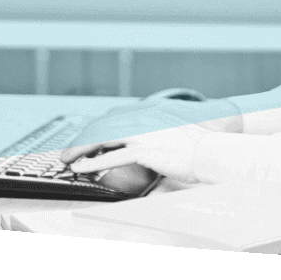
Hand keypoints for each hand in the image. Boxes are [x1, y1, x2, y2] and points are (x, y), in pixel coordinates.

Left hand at [61, 98, 241, 160]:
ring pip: (102, 137)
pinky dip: (94, 162)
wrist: (213, 150)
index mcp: (149, 111)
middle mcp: (143, 118)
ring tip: (67, 159)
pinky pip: (113, 156)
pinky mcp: (146, 149)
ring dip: (81, 148)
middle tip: (68, 151)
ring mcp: (144, 133)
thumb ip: (154, 132)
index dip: (95, 128)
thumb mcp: (173, 131)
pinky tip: (82, 168)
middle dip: (83, 138)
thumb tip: (140, 144)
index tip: (84, 137)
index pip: (113, 117)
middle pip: (103, 125)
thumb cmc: (198, 146)